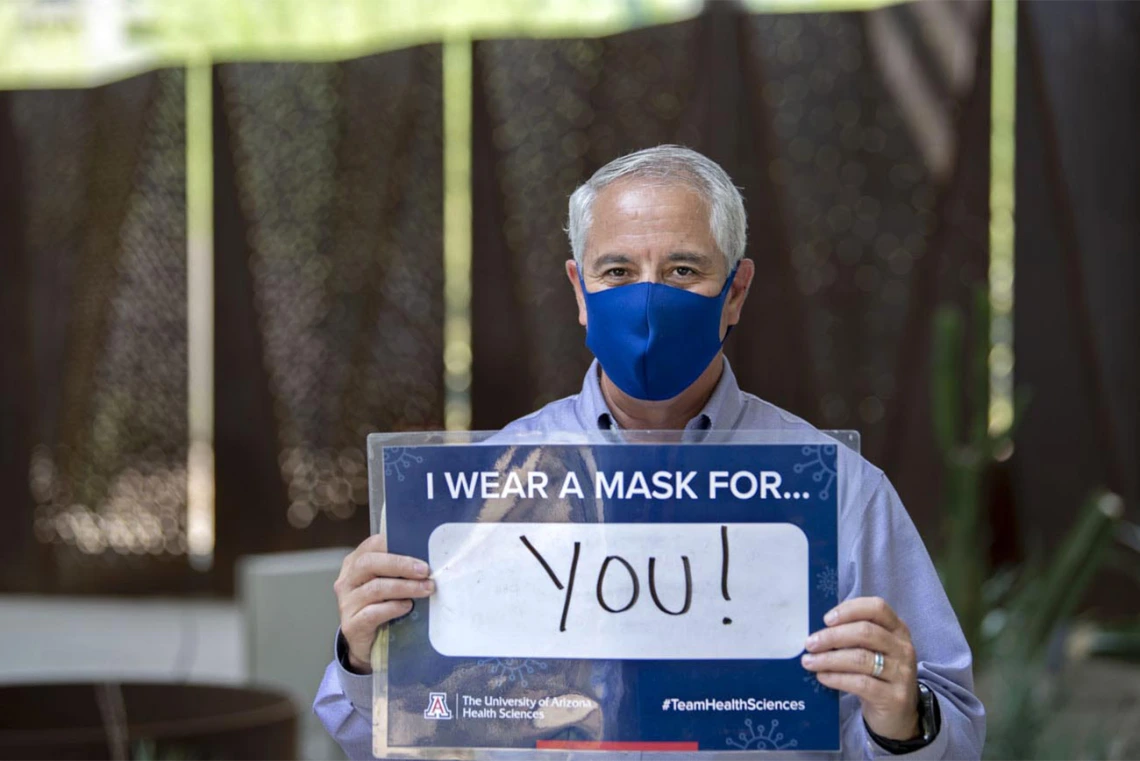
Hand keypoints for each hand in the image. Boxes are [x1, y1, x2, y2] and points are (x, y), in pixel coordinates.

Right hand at [334, 534, 433, 673]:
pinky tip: (407, 607)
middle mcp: (347, 581)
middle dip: (400, 565)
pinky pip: (372, 613)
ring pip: (375, 588)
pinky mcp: (351, 625)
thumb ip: (399, 571)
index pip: (371, 545)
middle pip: (369, 563)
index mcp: (355, 564)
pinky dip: (393, 608)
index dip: (395, 545)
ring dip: (405, 587)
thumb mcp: (388, 584)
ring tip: (425, 589)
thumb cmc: (382, 608)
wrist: (369, 646)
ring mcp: (346, 603)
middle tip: (425, 571)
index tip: (419, 553)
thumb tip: (428, 561)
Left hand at [801, 596, 919, 740]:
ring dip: (829, 659)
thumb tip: (817, 631)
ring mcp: (902, 673)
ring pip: (861, 658)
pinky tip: (822, 676)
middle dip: (833, 636)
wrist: (897, 714)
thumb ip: (852, 636)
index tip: (826, 619)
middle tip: (810, 643)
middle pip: (866, 632)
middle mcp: (903, 648)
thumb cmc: (877, 675)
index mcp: (897, 629)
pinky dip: (837, 678)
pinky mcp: (894, 697)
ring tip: (809, 662)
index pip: (877, 608)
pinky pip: (861, 683)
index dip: (850, 610)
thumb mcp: (872, 651)